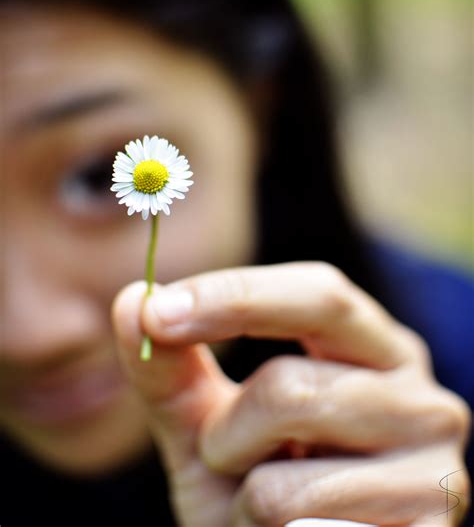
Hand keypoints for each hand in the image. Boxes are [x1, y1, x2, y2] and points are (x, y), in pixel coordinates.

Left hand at [112, 262, 470, 525]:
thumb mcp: (209, 428)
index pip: (317, 292)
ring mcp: (436, 465)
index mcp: (372, 346)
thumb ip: (173, 370)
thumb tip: (133, 299)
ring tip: (267, 508)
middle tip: (221, 455)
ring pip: (288, 475)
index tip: (158, 311)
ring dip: (244, 496)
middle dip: (227, 429)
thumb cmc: (261, 495)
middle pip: (293, 384)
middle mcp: (419, 392)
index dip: (234, 296)